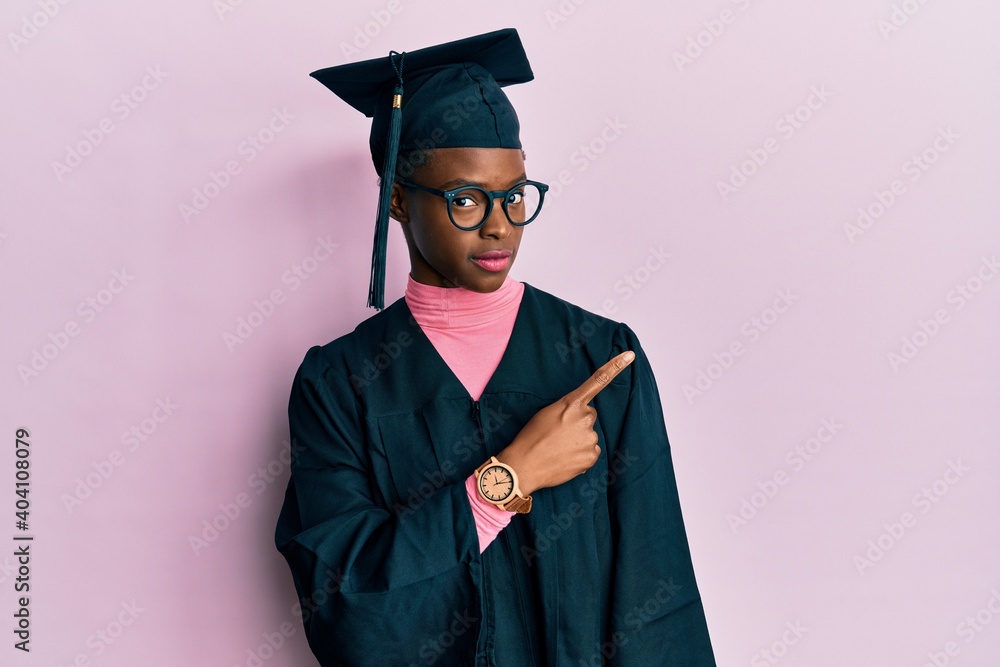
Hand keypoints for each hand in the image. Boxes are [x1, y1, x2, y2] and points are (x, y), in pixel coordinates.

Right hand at [497, 350, 634, 495]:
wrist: (525, 465)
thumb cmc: (532, 437)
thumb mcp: (546, 413)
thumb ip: (568, 409)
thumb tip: (581, 420)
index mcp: (572, 403)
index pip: (598, 380)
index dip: (615, 367)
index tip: (630, 355)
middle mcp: (585, 418)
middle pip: (589, 416)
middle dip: (578, 422)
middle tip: (558, 433)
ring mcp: (590, 438)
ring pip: (589, 435)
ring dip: (578, 440)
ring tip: (558, 447)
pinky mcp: (591, 456)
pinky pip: (590, 452)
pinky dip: (580, 455)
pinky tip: (565, 457)